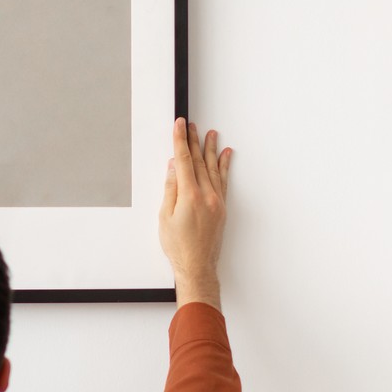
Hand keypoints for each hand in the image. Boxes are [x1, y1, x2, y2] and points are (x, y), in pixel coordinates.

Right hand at [159, 117, 229, 307]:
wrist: (198, 266)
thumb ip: (170, 189)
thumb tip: (174, 167)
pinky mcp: (222, 207)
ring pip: (213, 168)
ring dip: (211, 149)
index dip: (180, 141)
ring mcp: (217, 201)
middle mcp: (207, 195)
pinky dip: (224, 166)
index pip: (184, 160)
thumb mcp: (165, 217)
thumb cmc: (179, 246)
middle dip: (194, 141)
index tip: (179, 125)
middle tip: (191, 125)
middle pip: (199, 161)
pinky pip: (223, 181)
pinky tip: (226, 156)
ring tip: (211, 133)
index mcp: (190, 196)